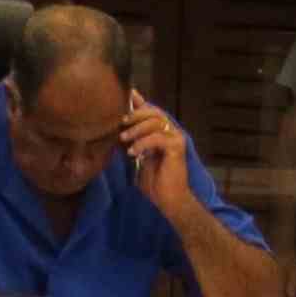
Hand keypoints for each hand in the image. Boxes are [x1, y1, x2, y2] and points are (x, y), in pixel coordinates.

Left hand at [124, 94, 197, 217]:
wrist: (168, 200)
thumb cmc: (154, 182)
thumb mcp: (137, 157)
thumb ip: (132, 141)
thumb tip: (118, 130)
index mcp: (162, 133)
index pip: (150, 112)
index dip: (138, 102)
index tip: (125, 96)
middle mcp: (171, 132)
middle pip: (153, 112)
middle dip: (135, 114)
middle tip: (121, 122)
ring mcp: (176, 138)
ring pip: (156, 122)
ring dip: (137, 128)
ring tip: (124, 138)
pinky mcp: (177, 146)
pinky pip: (157, 137)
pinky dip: (143, 143)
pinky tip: (133, 153)